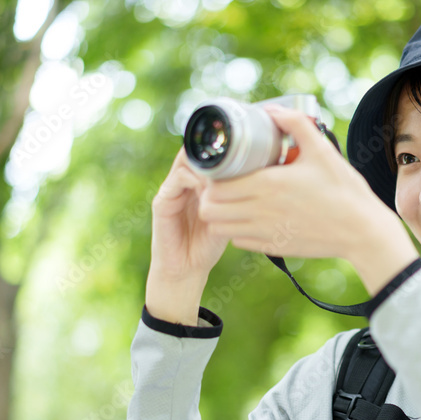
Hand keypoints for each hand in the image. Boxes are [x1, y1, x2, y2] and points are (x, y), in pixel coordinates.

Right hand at [146, 149, 229, 321]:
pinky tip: (207, 189)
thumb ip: (235, 197)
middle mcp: (183, 183)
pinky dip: (193, 179)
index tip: (244, 151)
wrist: (187, 269)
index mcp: (198, 184)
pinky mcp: (162, 202)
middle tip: (235, 156)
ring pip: (186, 162)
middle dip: (215, 153)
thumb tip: (258, 179)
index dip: (223, 150)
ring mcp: (171, 190)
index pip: (207, 156)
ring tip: (223, 172)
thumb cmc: (208, 244)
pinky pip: (176, 180)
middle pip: (195, 153)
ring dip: (206, 165)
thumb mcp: (228, 216)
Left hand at [196, 105, 419, 292]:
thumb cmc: (343, 189)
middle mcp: (261, 211)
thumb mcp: (322, 150)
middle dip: (209, 195)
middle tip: (221, 183)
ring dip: (220, 214)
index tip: (219, 168)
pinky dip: (237, 229)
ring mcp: (265, 232)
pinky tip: (250, 217)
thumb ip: (295, 124)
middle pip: (210, 209)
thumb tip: (273, 110)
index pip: (216, 186)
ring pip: (220, 228)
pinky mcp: (273, 247)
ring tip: (232, 201)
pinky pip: (238, 241)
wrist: (361, 230)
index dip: (210, 177)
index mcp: (267, 185)